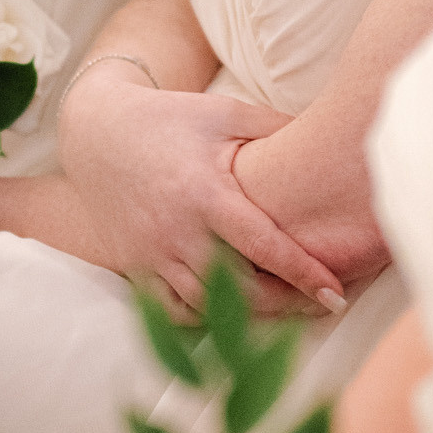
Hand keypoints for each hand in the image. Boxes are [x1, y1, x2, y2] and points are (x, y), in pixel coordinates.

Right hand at [56, 64, 345, 317]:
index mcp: (204, 194)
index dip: (303, 274)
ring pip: (208, 309)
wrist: (96, 133)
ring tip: (290, 313)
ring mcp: (152, 255)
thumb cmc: (169, 119)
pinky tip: (236, 313)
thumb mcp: (224, 113)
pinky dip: (207, 319)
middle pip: (239, 291)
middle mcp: (176, 232)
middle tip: (322, 307)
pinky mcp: (136, 267)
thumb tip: (332, 140)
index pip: (262, 246)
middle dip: (287, 306)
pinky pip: (173, 309)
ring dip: (251, 318)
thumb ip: (276, 128)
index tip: (336, 293)